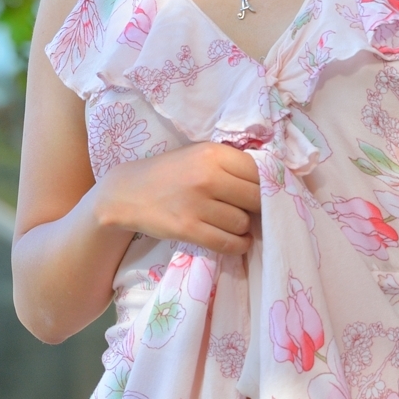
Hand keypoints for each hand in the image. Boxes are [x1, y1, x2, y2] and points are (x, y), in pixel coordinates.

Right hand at [94, 142, 260, 254]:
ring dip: (244, 228)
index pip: (260, 171)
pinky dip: (238, 245)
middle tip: (251, 212)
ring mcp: (197, 204)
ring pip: (243, 223)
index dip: (267, 185)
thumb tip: (271, 184)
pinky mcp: (187, 228)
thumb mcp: (199, 156)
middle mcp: (207, 176)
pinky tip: (236, 241)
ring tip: (236, 225)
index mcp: (213, 153)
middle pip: (256, 199)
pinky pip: (227, 243)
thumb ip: (230, 165)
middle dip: (258, 208)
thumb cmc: (170, 172)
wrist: (127, 192)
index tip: (263, 193)